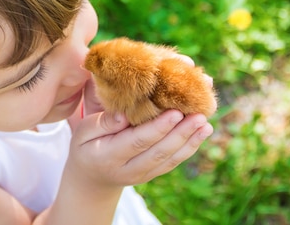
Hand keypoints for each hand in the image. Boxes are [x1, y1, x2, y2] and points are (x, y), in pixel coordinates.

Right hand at [66, 109, 212, 190]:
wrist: (91, 177)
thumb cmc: (86, 145)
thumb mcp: (82, 132)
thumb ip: (102, 123)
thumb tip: (123, 115)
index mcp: (108, 156)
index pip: (137, 142)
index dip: (157, 128)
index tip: (175, 112)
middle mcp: (129, 170)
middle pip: (159, 152)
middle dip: (181, 134)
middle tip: (198, 115)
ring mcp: (143, 175)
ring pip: (170, 159)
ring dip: (191, 141)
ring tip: (206, 123)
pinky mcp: (154, 173)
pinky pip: (173, 162)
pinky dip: (190, 147)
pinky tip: (202, 133)